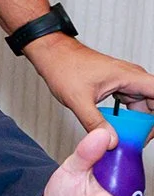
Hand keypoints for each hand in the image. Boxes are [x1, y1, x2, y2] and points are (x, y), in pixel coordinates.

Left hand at [25, 34, 153, 132]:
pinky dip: (127, 118)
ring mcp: (126, 82)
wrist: (51, 54)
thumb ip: (94, 122)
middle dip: (149, 125)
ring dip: (137, 124)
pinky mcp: (118, 87)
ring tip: (125, 138)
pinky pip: (132, 105)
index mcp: (131, 77)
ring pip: (144, 107)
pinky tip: (116, 129)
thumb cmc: (63, 67)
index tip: (150, 132)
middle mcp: (133, 78)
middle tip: (136, 141)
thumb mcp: (77, 99)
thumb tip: (111, 141)